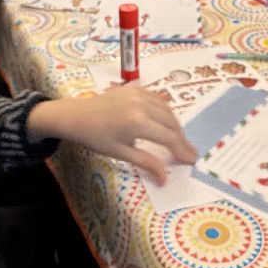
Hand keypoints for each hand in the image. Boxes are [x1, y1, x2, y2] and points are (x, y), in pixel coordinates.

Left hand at [26, 86, 196, 182]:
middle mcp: (142, 105)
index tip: (191, 160)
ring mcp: (139, 93)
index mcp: (138, 123)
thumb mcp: (121, 153)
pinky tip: (167, 122)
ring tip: (179, 140)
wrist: (75, 116)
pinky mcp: (135, 88)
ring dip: (176, 125)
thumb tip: (165, 178)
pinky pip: (158, 100)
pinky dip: (166, 112)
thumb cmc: (95, 138)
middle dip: (182, 139)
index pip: (169, 138)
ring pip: (168, 110)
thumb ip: (146, 163)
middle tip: (189, 153)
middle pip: (172, 123)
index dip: (182, 150)